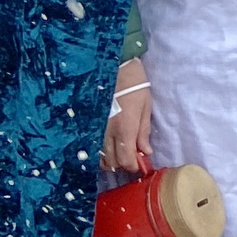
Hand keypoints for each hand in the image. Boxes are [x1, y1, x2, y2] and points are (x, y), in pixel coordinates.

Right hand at [101, 58, 153, 174]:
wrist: (115, 70)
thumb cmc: (136, 88)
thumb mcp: (146, 109)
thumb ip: (144, 132)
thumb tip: (146, 151)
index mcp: (125, 128)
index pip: (126, 159)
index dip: (133, 166)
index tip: (139, 164)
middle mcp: (108, 132)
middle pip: (112, 161)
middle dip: (123, 164)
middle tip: (131, 158)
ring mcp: (97, 129)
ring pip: (100, 156)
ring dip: (111, 159)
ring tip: (120, 153)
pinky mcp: (90, 124)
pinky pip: (93, 145)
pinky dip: (100, 151)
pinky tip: (109, 147)